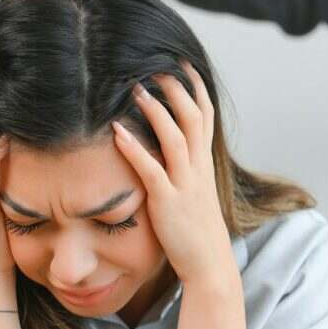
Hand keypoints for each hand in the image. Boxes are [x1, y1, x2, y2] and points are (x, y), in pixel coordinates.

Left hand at [111, 61, 236, 289]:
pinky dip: (134, 148)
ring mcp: (185, 185)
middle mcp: (199, 169)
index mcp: (205, 164)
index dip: (195, 87)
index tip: (181, 63)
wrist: (209, 265)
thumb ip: (185, 168)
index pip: (205, 115)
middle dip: (176, 88)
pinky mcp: (168, 203)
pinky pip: (152, 170)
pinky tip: (118, 132)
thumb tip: (168, 148)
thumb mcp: (196, 192)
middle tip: (155, 66)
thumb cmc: (197, 230)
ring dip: (156, 111)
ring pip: (176, 137)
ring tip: (135, 89)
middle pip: (193, 117)